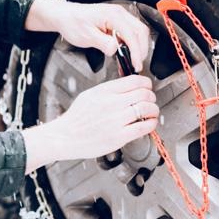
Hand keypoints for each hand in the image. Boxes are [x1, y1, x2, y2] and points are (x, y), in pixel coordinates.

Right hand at [21, 75, 158, 172]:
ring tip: (151, 113)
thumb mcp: (89, 95)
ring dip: (154, 110)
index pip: (135, 81)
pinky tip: (149, 124)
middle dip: (151, 97)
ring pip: (147, 109)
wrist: (64, 137)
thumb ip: (108, 90)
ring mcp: (116, 120)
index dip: (146, 84)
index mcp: (104, 91)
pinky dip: (151, 124)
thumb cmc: (76, 119)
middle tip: (150, 101)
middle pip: (144, 94)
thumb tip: (129, 87)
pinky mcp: (119, 136)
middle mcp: (111, 103)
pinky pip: (144, 127)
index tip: (147, 88)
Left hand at [25, 0, 150, 72]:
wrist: (64, 16)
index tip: (136, 64)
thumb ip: (102, 43)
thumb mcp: (86, 36)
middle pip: (140, 31)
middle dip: (141, 49)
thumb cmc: (72, 22)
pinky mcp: (117, 21)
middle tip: (136, 64)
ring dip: (138, 46)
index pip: (132, 34)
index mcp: (113, 15)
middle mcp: (119, 13)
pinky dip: (132, 43)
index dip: (136, 51)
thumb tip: (115, 49)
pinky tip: (127, 53)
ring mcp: (119, 16)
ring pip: (138, 31)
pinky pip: (130, 32)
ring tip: (133, 60)